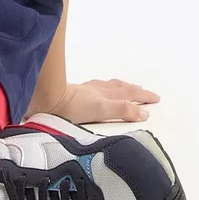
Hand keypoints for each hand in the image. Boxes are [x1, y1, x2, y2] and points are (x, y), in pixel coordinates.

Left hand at [24, 79, 160, 124]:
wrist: (43, 99)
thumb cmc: (69, 106)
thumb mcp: (101, 109)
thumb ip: (122, 110)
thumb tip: (143, 112)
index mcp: (104, 95)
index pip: (128, 94)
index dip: (142, 97)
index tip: (155, 98)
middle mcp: (95, 90)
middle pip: (119, 88)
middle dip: (133, 90)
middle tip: (144, 91)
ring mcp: (83, 90)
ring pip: (106, 86)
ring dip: (118, 87)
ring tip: (124, 88)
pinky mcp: (71, 93)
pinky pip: (92, 88)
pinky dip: (101, 88)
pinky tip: (95, 90)